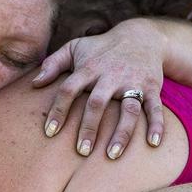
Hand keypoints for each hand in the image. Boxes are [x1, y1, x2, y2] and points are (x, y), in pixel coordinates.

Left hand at [33, 18, 165, 158]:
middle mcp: (110, 76)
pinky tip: (154, 143)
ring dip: (121, 133)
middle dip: (89, 127)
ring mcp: (133, 82)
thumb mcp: (75, 48)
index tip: (50, 133)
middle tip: (81, 151)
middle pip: (97, 103)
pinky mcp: (152, 87)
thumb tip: (34, 84)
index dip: (58, 111)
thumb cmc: (101, 47)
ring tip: (112, 155)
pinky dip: (157, 125)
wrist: (142, 36)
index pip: (69, 90)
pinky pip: (155, 108)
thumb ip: (53, 64)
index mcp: (89, 68)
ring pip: (128, 109)